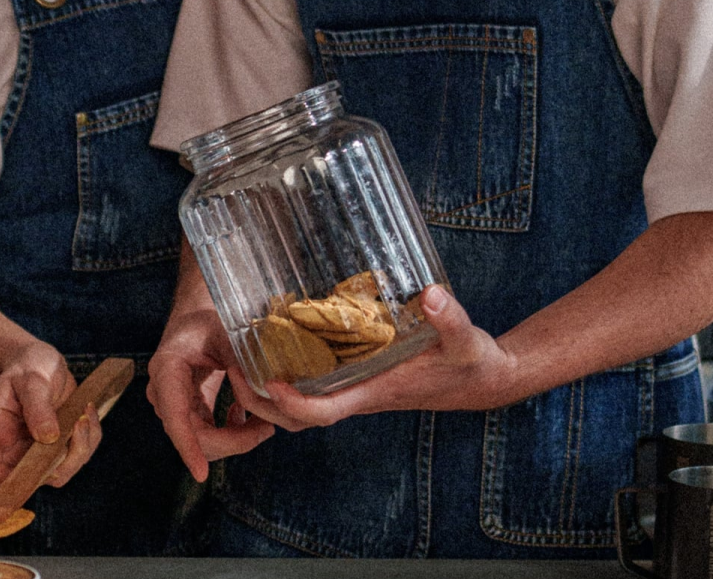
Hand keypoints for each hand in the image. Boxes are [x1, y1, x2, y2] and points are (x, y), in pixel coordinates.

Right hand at [0, 341, 100, 490]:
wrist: (41, 363)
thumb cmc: (27, 367)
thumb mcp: (30, 378)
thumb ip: (36, 405)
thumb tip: (48, 437)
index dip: (1, 479)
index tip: (29, 465)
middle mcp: (13, 449)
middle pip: (26, 482)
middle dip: (57, 465)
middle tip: (76, 426)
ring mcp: (36, 453)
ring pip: (57, 474)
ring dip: (79, 449)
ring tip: (84, 415)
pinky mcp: (59, 449)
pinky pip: (79, 457)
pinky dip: (90, 438)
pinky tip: (87, 412)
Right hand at [146, 307, 274, 480]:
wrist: (196, 320)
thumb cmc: (209, 321)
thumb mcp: (227, 333)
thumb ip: (242, 362)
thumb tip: (261, 393)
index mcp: (168, 368)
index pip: (175, 415)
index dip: (187, 446)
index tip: (200, 473)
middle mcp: (163, 392)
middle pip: (193, 435)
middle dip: (232, 441)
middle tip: (267, 428)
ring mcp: (173, 405)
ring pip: (202, 440)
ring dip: (236, 439)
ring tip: (263, 423)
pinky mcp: (187, 411)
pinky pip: (207, 435)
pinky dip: (231, 433)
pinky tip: (244, 417)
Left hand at [227, 284, 521, 430]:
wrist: (480, 377)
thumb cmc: (469, 361)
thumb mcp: (465, 339)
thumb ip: (449, 317)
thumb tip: (431, 294)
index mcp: (373, 393)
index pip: (322, 412)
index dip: (292, 403)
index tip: (269, 380)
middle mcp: (357, 396)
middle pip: (296, 418)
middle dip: (259, 403)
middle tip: (232, 366)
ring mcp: (354, 390)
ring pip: (298, 407)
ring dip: (265, 391)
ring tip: (240, 355)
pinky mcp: (356, 379)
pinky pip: (312, 386)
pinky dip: (288, 374)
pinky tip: (275, 342)